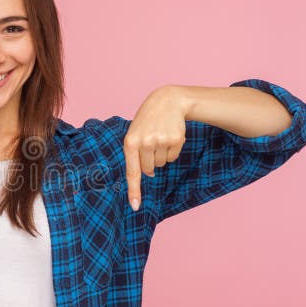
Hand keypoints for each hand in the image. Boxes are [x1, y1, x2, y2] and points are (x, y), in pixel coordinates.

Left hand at [123, 85, 188, 210]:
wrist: (167, 100)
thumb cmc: (147, 120)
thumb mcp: (134, 132)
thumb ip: (135, 154)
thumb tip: (148, 175)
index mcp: (130, 142)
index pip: (132, 172)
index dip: (134, 190)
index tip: (135, 206)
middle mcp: (145, 143)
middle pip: (149, 169)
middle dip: (151, 162)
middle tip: (151, 142)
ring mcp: (161, 141)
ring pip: (162, 164)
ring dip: (162, 154)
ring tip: (160, 136)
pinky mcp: (175, 140)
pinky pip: (173, 157)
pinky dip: (172, 150)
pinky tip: (169, 135)